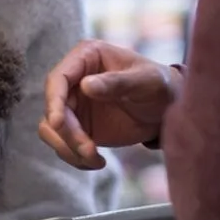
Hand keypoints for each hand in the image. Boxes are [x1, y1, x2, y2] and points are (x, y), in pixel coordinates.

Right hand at [40, 40, 179, 169]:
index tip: (58, 123)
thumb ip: (117, 82)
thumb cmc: (159, 85)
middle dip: (67, 133)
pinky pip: (64, 144)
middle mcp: (73, 81)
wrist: (167, 109)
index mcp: (85, 58)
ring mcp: (73, 105)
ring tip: (94, 159)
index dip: (53, 101)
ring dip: (68, 148)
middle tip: (89, 151)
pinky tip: (96, 162)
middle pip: (53, 109)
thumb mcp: (145, 81)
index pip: (57, 79)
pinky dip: (75, 158)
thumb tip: (85, 86)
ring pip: (52, 130)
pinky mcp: (77, 127)